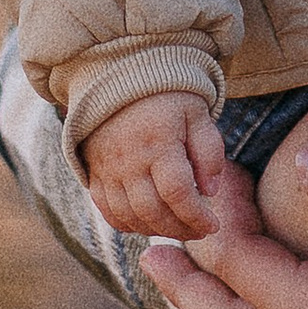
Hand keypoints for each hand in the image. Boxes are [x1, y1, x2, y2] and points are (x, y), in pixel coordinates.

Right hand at [81, 88, 229, 239]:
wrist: (120, 77)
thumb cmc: (167, 96)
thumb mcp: (197, 114)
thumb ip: (208, 152)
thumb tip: (210, 192)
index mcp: (158, 142)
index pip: (178, 193)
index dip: (197, 216)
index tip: (213, 225)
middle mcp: (129, 160)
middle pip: (153, 211)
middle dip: (180, 229)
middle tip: (199, 231)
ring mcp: (108, 169)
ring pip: (129, 216)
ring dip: (156, 230)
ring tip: (177, 228)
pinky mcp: (95, 172)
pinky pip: (107, 210)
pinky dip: (128, 224)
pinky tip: (148, 223)